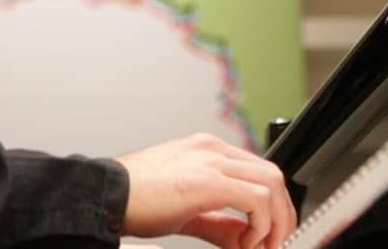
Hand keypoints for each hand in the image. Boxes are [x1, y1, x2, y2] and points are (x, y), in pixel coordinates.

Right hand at [115, 133, 295, 248]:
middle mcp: (213, 149)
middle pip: (272, 175)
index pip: (258, 171)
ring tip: (260, 246)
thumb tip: (244, 238)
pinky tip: (245, 243)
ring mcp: (211, 161)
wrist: (105, 196)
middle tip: (273, 244)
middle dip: (282, 215)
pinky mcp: (207, 181)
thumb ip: (219, 223)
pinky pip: (256, 199)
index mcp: (207, 150)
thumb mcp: (186, 211)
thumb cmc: (136, 200)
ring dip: (274, 222)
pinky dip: (260, 225)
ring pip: (270, 184)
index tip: (269, 235)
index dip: (273, 206)